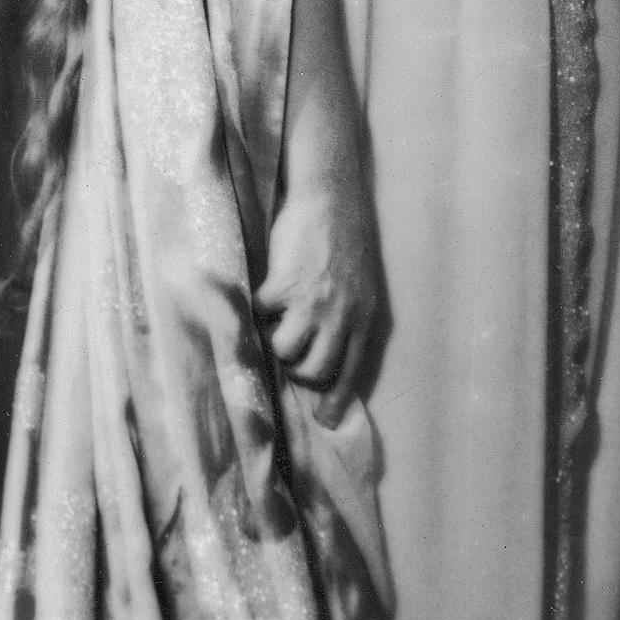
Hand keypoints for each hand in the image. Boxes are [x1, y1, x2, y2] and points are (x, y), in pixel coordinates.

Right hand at [257, 167, 385, 426]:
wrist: (331, 199)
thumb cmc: (345, 242)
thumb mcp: (360, 287)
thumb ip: (348, 320)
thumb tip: (328, 352)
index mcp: (363, 319)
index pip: (350, 371)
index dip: (335, 399)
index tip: (326, 420)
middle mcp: (341, 316)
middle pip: (314, 370)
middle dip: (297, 370)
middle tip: (289, 355)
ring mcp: (312, 302)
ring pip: (285, 349)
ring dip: (275, 340)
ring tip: (275, 321)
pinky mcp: (284, 285)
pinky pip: (261, 314)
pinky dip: (255, 308)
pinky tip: (261, 294)